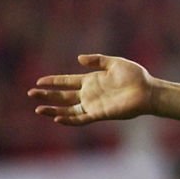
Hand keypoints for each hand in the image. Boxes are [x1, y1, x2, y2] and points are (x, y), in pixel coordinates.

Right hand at [28, 54, 153, 124]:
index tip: (39, 81)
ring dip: (53, 110)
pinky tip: (57, 117)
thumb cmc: (135, 76)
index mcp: (91, 81)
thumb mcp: (114, 63)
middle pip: (63, 96)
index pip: (67, 82)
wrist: (148, 90)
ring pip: (68, 110)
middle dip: (47, 95)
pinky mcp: (100, 113)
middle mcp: (89, 94)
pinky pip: (81, 119)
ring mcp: (94, 104)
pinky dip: (69, 119)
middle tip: (31, 93)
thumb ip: (97, 60)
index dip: (53, 81)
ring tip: (39, 109)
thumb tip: (78, 59)